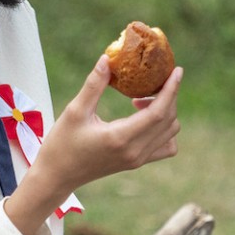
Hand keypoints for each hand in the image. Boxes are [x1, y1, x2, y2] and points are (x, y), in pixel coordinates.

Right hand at [5, 55, 181, 234]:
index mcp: (121, 138)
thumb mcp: (75, 111)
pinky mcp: (136, 163)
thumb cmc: (62, 143)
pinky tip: (144, 119)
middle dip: (169, 96)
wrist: (57, 175)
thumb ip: (93, 85)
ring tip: (140, 100)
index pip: (158, 112)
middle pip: (169, 120)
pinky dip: (164, 130)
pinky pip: (164, 146)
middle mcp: (135, 151)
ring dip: (165, 112)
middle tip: (153, 79)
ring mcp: (137, 160)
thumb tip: (107, 59)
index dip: (171, 90)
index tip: (177, 71)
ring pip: (170, 133)